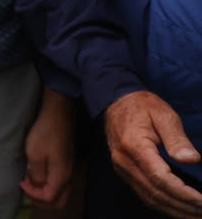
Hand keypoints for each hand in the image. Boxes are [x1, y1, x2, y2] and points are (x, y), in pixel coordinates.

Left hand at [21, 88, 75, 208]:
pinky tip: (38, 174)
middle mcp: (69, 176)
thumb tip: (38, 187)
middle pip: (59, 201)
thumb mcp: (35, 154)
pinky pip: (60, 183)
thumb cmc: (44, 133)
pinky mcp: (67, 163)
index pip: (49, 198)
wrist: (58, 114)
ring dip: (45, 192)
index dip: (33, 195)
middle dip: (41, 200)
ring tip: (30, 181)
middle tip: (27, 188)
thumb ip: (37, 175)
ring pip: (61, 193)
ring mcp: (70, 170)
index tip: (21, 182)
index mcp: (61, 176)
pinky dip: (49, 185)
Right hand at [105, 91, 201, 217]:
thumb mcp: (164, 114)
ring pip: (149, 198)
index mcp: (134, 146)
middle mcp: (124, 161)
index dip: (183, 193)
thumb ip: (177, 138)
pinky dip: (164, 205)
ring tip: (196, 214)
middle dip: (182, 206)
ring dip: (174, 209)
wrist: (116, 101)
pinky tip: (179, 208)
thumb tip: (192, 160)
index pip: (160, 178)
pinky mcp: (124, 172)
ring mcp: (122, 168)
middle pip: (155, 193)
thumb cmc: (142, 106)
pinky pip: (144, 194)